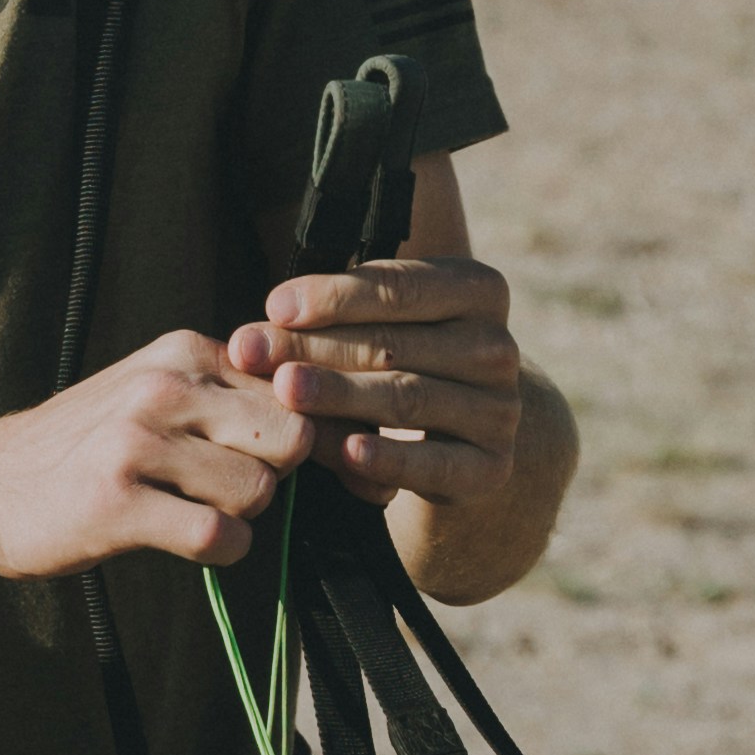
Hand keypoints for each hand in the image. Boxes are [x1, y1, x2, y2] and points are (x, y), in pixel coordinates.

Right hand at [0, 332, 309, 581]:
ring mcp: (137, 443)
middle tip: (227, 490)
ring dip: (239, 516)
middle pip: (288, 437)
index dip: (294, 435)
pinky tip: (190, 543)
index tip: (270, 460)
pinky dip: (221, 551)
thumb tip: (317, 419)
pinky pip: (218, 536)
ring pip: (257, 488)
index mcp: (179, 353)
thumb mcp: (148, 390)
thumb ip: (222, 393)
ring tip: (193, 512)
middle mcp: (161, 387)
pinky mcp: (117, 503)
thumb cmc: (79, 447)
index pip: (290, 388)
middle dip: (271, 473)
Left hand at [227, 251, 531, 512]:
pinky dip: (391, 459)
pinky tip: (349, 452)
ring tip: (285, 391)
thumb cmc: (402, 361)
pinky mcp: (491, 467)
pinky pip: (436, 463)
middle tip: (254, 353)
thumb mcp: (375, 326)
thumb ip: (327, 320)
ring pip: (408, 398)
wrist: (461, 435)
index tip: (274, 307)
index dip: (334, 296)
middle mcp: (497, 346)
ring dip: (340, 395)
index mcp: (477, 290)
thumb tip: (256, 331)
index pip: (400, 288)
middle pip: (394, 344)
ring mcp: (500, 410)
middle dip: (316, 347)